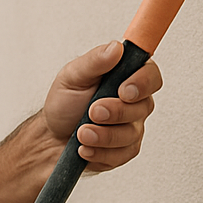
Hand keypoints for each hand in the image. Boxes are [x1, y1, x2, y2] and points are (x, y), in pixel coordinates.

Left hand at [41, 41, 160, 171]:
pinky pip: (122, 154)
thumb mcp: (72, 76)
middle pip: (143, 106)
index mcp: (125, 76)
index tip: (123, 90)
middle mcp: (134, 101)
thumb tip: (116, 47)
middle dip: (115, 112)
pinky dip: (99, 151)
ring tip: (81, 132)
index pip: (151, 74)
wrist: (51, 136)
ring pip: (131, 134)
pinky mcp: (126, 149)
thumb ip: (94, 61)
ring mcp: (132, 126)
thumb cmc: (64, 103)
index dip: (143, 83)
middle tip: (92, 112)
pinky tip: (85, 147)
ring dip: (103, 135)